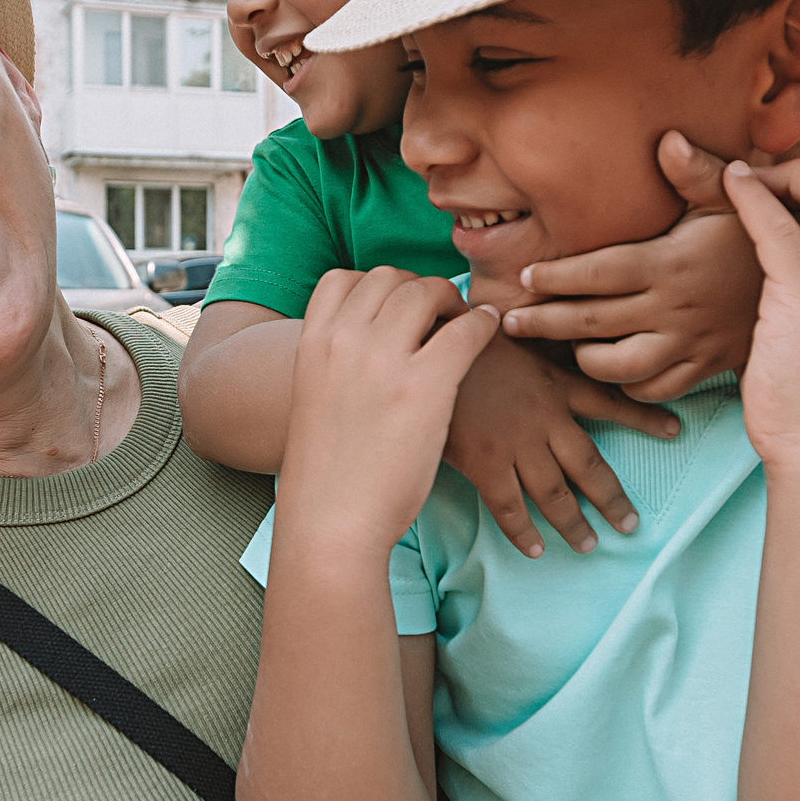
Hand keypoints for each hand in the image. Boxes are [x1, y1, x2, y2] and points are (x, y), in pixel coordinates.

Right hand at [281, 268, 500, 557]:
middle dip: (418, 289)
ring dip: (450, 301)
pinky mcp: (426, 384)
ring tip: (463, 323)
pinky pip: (466, 329)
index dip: (376, 287)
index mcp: (312, 343)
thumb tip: (369, 352)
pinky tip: (488, 334)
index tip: (396, 308)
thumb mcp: (314, 401)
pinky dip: (482, 324)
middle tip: (439, 314)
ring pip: (427, 292)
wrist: (330, 522)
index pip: (343, 279)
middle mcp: (345, 339)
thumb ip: (336, 366)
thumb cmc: (326, 475)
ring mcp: (385, 359)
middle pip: (389, 278)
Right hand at [443, 332, 677, 556]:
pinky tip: (535, 549)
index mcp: (554, 384)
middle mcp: (545, 418)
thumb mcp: (512, 331)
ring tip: (588, 544)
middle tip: (629, 524)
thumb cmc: (463, 336)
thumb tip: (552, 332)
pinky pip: (509, 507)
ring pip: (555, 494)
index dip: (644, 417)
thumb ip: (537, 342)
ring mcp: (516, 443)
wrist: (425, 348)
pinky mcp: (485, 463)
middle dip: (612, 497)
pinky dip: (522, 532)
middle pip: (589, 464)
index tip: (675, 430)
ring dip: (573, 523)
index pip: (609, 401)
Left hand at [501, 131, 762, 402]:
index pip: (599, 275)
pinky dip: (628, 385)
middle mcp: (673, 308)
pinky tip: (612, 370)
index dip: (557, 279)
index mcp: (669, 264)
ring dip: (584, 360)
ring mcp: (689, 342)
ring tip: (563, 349)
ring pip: (619, 366)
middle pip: (593, 323)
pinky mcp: (704, 366)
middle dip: (545, 324)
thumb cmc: (757, 232)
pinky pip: (655, 388)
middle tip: (511, 323)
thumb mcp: (732, 196)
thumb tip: (668, 139)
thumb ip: (696, 172)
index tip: (527, 277)